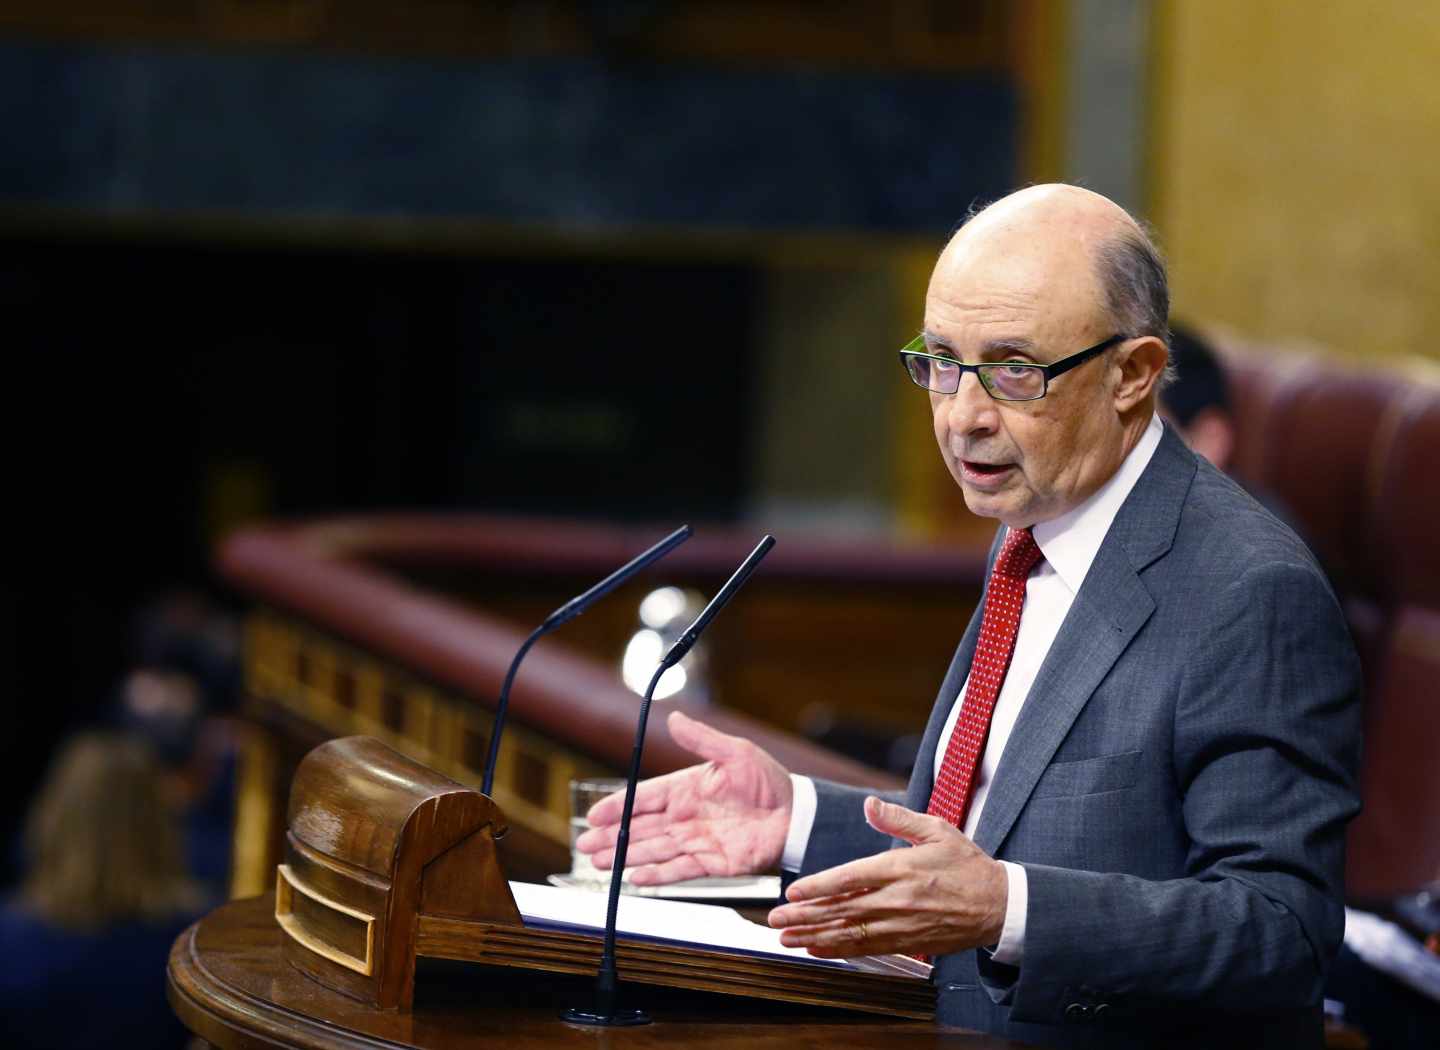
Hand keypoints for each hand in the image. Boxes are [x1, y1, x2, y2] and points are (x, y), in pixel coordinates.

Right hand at [574, 710, 793, 884]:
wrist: (796, 815)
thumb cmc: (768, 781)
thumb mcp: (736, 753)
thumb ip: (702, 740)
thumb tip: (673, 717)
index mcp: (686, 788)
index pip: (643, 798)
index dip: (617, 806)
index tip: (593, 815)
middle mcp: (685, 816)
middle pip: (639, 828)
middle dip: (610, 837)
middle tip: (584, 846)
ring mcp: (696, 840)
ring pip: (652, 850)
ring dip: (625, 857)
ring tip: (598, 865)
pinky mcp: (711, 863)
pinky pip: (678, 870)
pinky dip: (657, 875)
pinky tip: (635, 879)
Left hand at [767, 796, 1006, 958]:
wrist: (1000, 904)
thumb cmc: (966, 864)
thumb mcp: (937, 829)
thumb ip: (898, 818)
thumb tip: (869, 805)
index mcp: (901, 868)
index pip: (850, 878)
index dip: (819, 886)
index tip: (793, 891)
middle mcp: (897, 899)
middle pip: (842, 909)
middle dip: (805, 915)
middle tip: (775, 919)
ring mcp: (901, 924)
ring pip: (850, 933)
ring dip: (815, 936)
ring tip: (786, 938)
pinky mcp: (907, 943)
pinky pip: (867, 949)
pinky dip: (839, 951)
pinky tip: (817, 950)